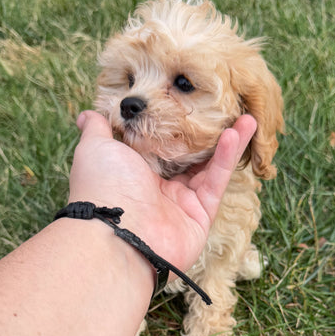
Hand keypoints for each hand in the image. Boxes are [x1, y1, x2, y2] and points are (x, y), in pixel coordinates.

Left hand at [68, 110, 256, 271]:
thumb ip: (98, 128)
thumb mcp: (95, 148)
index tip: (189, 100)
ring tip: (246, 115)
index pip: (159, 143)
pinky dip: (227, 158)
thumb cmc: (103, 187)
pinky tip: (239, 132)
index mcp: (134, 171)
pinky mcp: (200, 216)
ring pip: (209, 167)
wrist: (117, 234)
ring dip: (227, 141)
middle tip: (226, 108)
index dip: (175, 123)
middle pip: (189, 155)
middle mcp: (158, 188)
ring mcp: (180, 203)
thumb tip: (88, 113)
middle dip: (208, 133)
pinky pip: (216, 182)